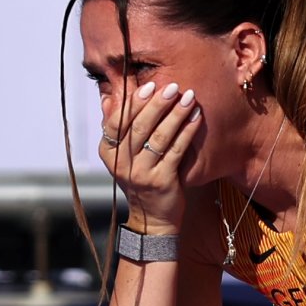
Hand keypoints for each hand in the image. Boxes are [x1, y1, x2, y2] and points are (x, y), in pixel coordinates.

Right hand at [100, 82, 200, 229]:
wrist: (152, 219)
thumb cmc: (140, 179)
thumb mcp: (122, 156)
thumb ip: (117, 128)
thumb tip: (110, 97)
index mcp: (108, 153)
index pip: (117, 122)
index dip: (133, 103)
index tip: (149, 86)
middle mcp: (122, 163)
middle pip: (140, 126)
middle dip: (158, 104)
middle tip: (172, 86)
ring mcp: (142, 174)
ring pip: (159, 137)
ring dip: (176, 114)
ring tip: (189, 97)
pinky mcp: (162, 181)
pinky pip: (176, 150)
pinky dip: (187, 132)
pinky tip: (196, 118)